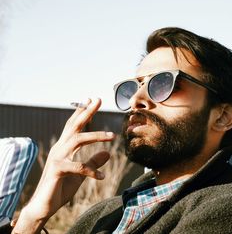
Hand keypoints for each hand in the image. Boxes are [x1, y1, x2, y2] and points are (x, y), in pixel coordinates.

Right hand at [13, 98, 114, 232]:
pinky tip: (102, 176)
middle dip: (86, 112)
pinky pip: (77, 167)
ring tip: (113, 136)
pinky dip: (91, 171)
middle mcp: (60, 149)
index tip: (91, 99)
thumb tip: (108, 153)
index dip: (82, 112)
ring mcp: (57, 158)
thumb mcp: (82, 174)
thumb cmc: (61, 187)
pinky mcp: (57, 170)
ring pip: (77, 140)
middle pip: (74, 126)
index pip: (74, 126)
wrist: (44, 207)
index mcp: (65, 147)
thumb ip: (93, 162)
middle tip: (98, 99)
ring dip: (96, 136)